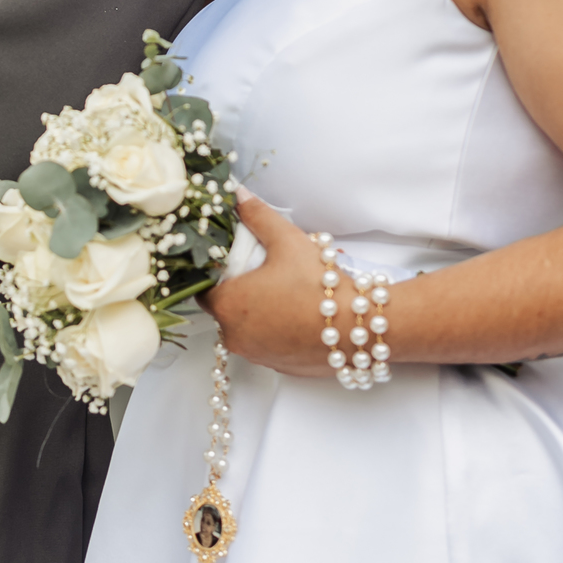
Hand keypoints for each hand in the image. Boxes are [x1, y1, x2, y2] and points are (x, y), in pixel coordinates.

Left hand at [201, 193, 331, 376]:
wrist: (359, 327)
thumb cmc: (318, 285)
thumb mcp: (286, 240)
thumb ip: (257, 216)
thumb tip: (239, 195)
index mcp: (227, 306)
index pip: (203, 289)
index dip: (217, 273)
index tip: (235, 262)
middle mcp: (236, 337)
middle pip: (226, 308)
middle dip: (240, 290)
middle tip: (265, 271)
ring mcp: (259, 355)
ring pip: (248, 327)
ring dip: (259, 310)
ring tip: (286, 290)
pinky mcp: (281, 367)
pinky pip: (269, 344)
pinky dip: (277, 330)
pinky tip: (297, 313)